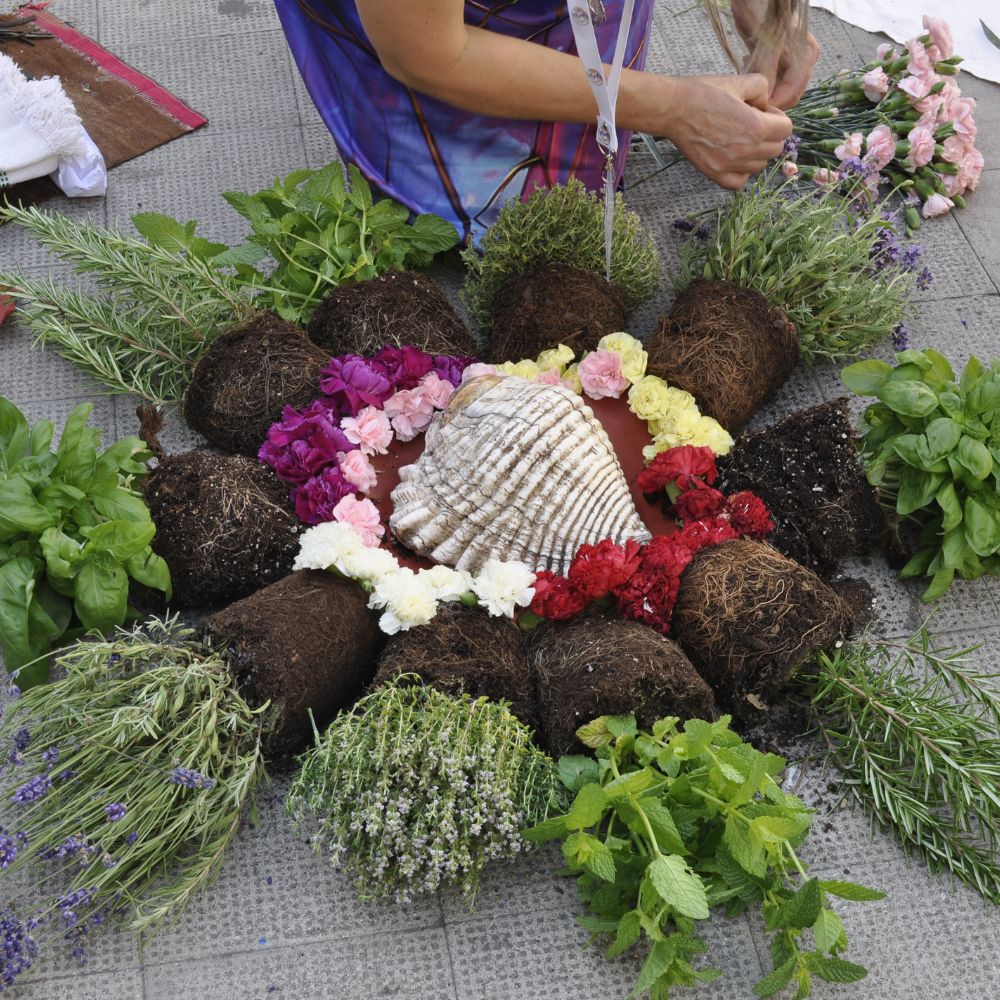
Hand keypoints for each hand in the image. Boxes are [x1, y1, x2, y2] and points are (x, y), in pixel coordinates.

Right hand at [662, 74, 791, 188]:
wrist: (674, 109)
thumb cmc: (704, 93)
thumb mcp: (740, 81)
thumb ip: (763, 89)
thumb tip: (766, 106)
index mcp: (756, 126)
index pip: (786, 129)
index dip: (778, 118)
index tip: (763, 112)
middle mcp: (746, 150)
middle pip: (775, 149)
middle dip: (770, 135)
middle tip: (752, 124)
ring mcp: (730, 165)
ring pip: (759, 166)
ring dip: (756, 154)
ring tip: (741, 140)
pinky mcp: (715, 173)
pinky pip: (740, 182)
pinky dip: (741, 172)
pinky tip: (734, 158)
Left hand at [746, 32, 819, 108]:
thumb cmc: (763, 12)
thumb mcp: (765, 43)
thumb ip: (768, 71)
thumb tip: (767, 97)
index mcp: (807, 54)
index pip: (794, 90)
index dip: (776, 103)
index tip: (757, 109)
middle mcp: (804, 59)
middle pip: (789, 93)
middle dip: (770, 98)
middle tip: (749, 95)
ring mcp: (792, 60)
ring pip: (779, 89)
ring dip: (763, 90)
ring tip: (746, 73)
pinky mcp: (779, 61)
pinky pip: (771, 81)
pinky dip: (759, 81)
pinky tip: (745, 66)